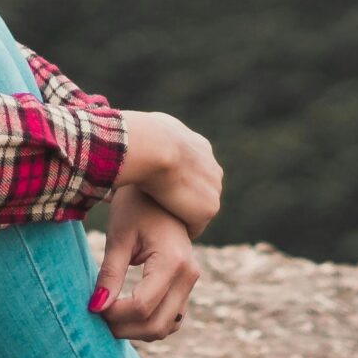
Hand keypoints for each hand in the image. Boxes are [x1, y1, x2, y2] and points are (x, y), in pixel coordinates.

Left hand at [89, 185, 200, 341]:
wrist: (162, 194)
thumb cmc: (135, 209)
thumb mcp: (119, 238)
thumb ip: (110, 274)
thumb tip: (96, 308)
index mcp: (173, 261)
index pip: (142, 306)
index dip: (114, 314)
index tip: (92, 306)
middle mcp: (189, 275)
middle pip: (156, 324)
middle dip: (124, 329)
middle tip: (97, 318)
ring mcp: (191, 282)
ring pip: (165, 327)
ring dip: (136, 331)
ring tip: (109, 316)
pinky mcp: (187, 286)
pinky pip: (170, 319)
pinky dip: (148, 323)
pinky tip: (125, 314)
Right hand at [112, 109, 221, 238]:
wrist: (155, 148)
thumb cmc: (144, 136)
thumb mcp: (153, 126)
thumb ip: (156, 132)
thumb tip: (144, 131)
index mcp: (200, 148)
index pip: (193, 169)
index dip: (175, 180)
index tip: (158, 188)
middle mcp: (213, 168)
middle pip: (200, 191)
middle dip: (183, 199)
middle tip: (159, 208)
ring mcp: (213, 190)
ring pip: (198, 210)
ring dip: (182, 216)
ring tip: (160, 223)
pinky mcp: (208, 209)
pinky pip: (195, 226)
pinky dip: (181, 229)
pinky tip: (165, 232)